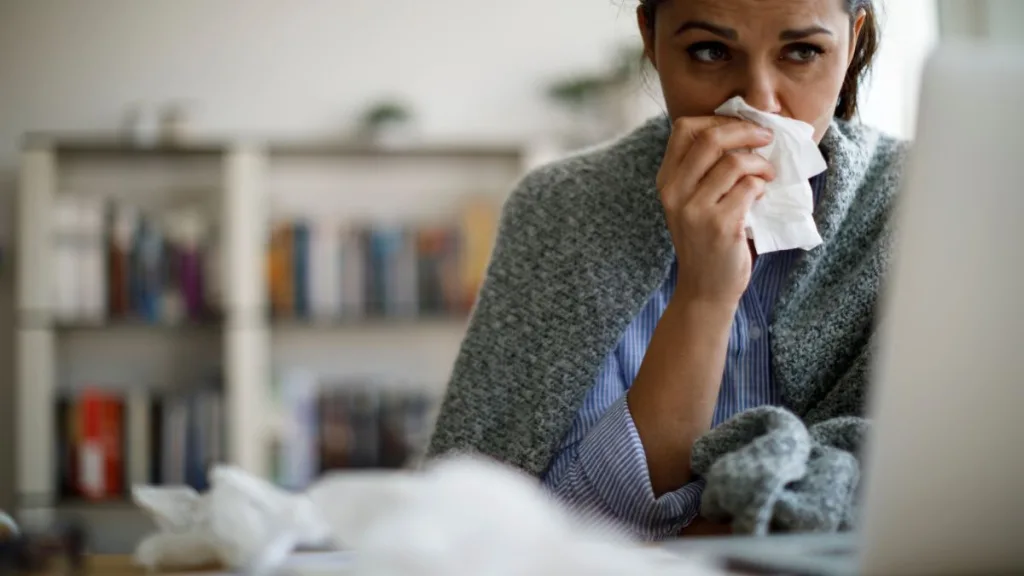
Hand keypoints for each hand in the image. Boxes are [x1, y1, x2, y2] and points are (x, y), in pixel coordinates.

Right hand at [656, 117, 774, 307]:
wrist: (706, 288)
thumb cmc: (707, 241)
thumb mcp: (692, 202)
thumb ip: (704, 170)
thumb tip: (744, 129)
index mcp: (667, 181)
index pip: (683, 128)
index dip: (717, 119)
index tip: (740, 126)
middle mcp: (675, 192)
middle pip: (710, 138)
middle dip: (746, 131)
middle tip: (766, 137)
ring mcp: (695, 210)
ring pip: (734, 162)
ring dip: (760, 164)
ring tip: (768, 175)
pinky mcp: (720, 225)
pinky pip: (749, 188)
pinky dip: (762, 187)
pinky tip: (762, 196)